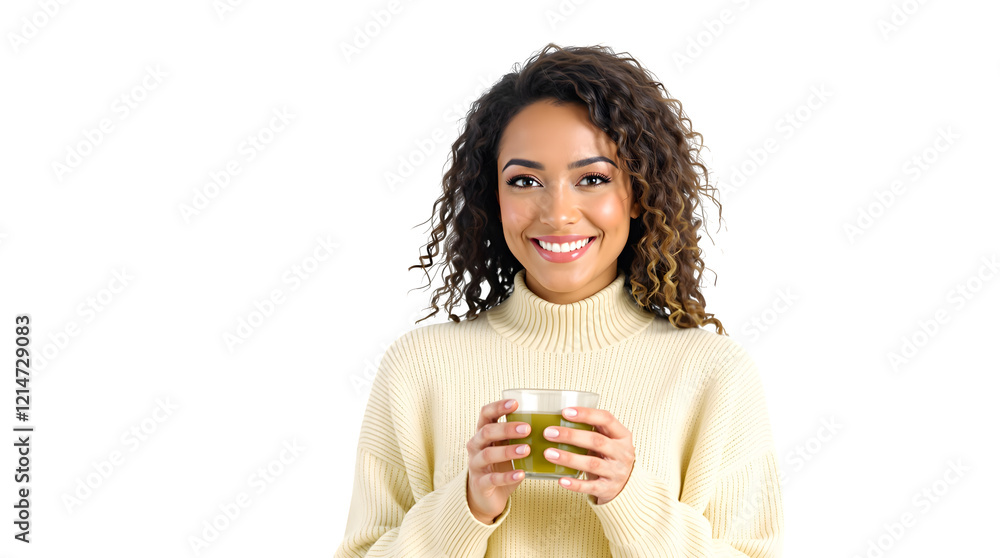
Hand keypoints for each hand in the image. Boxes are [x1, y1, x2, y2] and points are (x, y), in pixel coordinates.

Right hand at [465, 398, 528, 523]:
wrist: (486, 495)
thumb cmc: (501, 465)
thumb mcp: (507, 447)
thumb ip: (519, 436)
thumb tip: (552, 424)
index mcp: (482, 432)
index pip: (486, 413)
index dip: (498, 406)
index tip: (515, 403)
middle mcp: (476, 446)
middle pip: (487, 432)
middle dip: (507, 429)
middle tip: (527, 428)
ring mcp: (475, 464)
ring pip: (488, 454)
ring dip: (508, 451)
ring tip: (526, 450)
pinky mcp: (480, 483)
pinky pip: (493, 478)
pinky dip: (507, 476)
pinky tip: (521, 473)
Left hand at [542, 407, 634, 504]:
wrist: (625, 484)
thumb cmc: (609, 455)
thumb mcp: (608, 440)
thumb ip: (593, 429)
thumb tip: (559, 419)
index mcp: (622, 436)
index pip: (606, 419)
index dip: (586, 414)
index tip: (565, 412)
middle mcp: (622, 453)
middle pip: (596, 441)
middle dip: (571, 436)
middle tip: (549, 433)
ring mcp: (617, 472)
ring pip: (591, 463)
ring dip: (569, 458)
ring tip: (549, 453)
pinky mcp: (608, 489)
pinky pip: (590, 486)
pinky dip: (575, 484)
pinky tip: (561, 480)